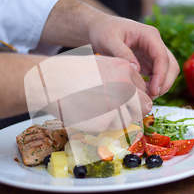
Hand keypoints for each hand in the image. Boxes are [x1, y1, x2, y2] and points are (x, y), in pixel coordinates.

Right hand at [26, 53, 151, 132]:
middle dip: (134, 112)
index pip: (143, 89)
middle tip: (120, 113)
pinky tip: (85, 113)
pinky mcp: (104, 121)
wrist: (49, 82)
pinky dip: (98, 125)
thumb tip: (134, 94)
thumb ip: (119, 77)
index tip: (127, 102)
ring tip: (93, 109)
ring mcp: (116, 105)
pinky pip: (107, 128)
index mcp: (125, 69)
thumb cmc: (71, 73)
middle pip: (144, 106)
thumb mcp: (101, 65)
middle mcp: (125, 86)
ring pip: (126, 121)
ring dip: (114, 120)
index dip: (135, 97)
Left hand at [88, 16, 178, 98]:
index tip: (154, 90)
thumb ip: (123, 53)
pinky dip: (154, 85)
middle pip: (171, 65)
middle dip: (165, 82)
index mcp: (149, 35)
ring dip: (161, 85)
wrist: (99, 28)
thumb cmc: (104, 30)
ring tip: (146, 96)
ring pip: (167, 71)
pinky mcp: (148, 61)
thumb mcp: (110, 40)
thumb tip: (136, 70)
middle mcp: (155, 43)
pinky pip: (157, 75)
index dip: (161, 75)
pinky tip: (143, 91)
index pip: (162, 56)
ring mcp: (153, 53)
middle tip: (152, 97)